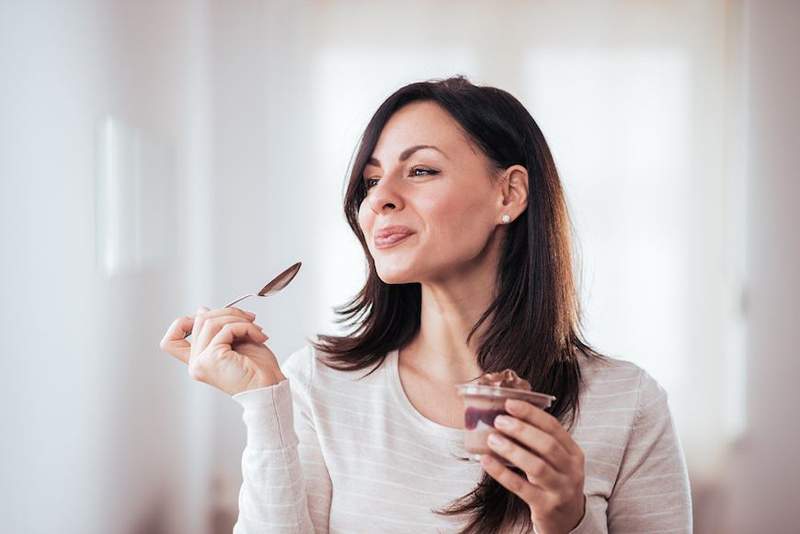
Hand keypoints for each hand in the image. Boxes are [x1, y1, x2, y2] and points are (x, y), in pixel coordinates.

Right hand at [159, 306, 285, 395]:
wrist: (271, 386)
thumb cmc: (257, 367)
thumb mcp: (234, 341)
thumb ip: (216, 329)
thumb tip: (201, 310)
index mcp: (199, 360)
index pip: (170, 342)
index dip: (183, 323)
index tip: (210, 318)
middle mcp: (196, 363)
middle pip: (199, 320)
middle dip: (228, 312)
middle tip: (250, 319)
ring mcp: (201, 362)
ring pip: (211, 321)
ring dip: (239, 319)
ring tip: (256, 329)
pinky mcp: (211, 359)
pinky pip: (226, 329)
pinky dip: (246, 327)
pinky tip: (259, 336)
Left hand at [479, 398, 585, 533]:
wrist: (568, 520)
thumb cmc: (555, 482)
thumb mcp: (557, 461)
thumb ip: (540, 442)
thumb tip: (508, 416)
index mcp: (574, 453)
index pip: (554, 427)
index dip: (531, 414)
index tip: (510, 403)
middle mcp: (571, 470)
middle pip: (547, 445)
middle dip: (522, 430)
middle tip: (499, 420)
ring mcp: (560, 489)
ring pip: (537, 466)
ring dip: (512, 450)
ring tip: (492, 438)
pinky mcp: (546, 506)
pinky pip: (521, 487)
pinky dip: (502, 473)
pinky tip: (486, 461)